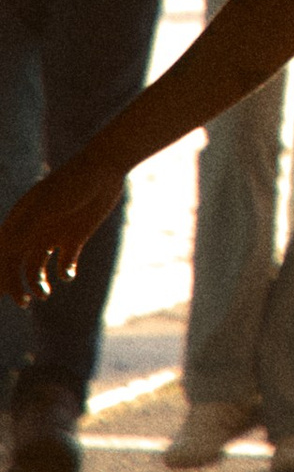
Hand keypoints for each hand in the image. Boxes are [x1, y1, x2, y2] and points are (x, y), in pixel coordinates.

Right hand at [0, 159, 118, 304]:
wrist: (105, 169)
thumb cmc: (71, 184)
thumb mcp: (45, 207)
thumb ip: (24, 230)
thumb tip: (2, 253)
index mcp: (19, 221)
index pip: (1, 253)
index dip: (0, 274)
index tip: (2, 292)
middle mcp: (33, 230)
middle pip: (15, 264)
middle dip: (15, 285)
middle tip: (24, 302)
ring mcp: (53, 234)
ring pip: (37, 267)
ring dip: (37, 284)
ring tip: (44, 294)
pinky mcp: (75, 237)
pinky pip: (64, 263)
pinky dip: (64, 272)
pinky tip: (68, 273)